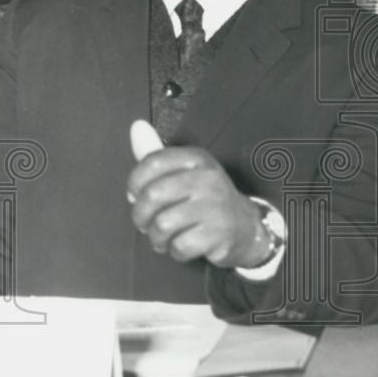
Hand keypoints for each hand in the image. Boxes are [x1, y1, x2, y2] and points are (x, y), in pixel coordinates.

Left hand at [127, 146, 267, 267]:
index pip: (151, 163)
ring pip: (163, 224)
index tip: (134, 195)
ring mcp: (216, 206)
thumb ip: (154, 153)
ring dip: (155, 236)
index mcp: (196, 158)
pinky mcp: (220, 234)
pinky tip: (179, 245)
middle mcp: (208, 178)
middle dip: (140, 215)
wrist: (244, 226)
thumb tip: (137, 126)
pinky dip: (174, 250)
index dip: (134, 183)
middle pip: (153, 195)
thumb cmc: (202, 197)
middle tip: (144, 223)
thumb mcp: (181, 171)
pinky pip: (180, 245)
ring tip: (160, 237)